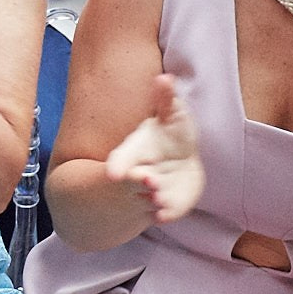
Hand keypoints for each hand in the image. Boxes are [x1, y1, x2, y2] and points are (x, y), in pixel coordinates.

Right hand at [103, 74, 203, 223]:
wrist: (178, 161)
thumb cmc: (168, 134)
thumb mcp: (168, 115)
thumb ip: (165, 99)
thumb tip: (165, 77)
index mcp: (136, 150)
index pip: (122, 160)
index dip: (118, 166)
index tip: (113, 174)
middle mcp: (140, 173)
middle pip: (134, 181)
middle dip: (138, 182)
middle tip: (150, 180)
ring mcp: (153, 191)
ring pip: (149, 198)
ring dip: (153, 199)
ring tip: (159, 198)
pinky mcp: (167, 205)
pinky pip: (165, 212)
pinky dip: (165, 214)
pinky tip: (164, 216)